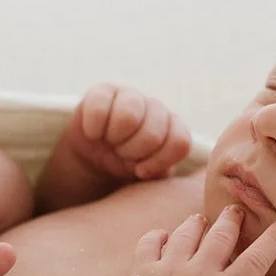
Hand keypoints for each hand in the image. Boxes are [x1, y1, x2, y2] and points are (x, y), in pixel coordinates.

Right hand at [66, 83, 191, 180]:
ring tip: (110, 143)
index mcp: (174, 128)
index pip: (179, 142)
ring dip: (115, 139)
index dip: (158, 162)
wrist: (96, 159)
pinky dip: (94, 128)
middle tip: (121, 155)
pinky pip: (99, 108)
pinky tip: (94, 134)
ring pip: (128, 117)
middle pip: (152, 134)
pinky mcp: (104, 91)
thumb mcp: (151, 176)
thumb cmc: (128, 168)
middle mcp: (157, 109)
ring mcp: (131, 96)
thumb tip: (181, 185)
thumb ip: (166, 173)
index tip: (140, 171)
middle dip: (131, 153)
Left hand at [117, 205, 275, 275]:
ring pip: (187, 231)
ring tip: (200, 221)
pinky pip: (151, 240)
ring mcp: (170, 269)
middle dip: (232, 219)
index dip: (272, 239)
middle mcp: (200, 274)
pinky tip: (165, 236)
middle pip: (222, 234)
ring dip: (197, 223)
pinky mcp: (144, 270)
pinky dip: (159, 235)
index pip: (257, 258)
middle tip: (234, 212)